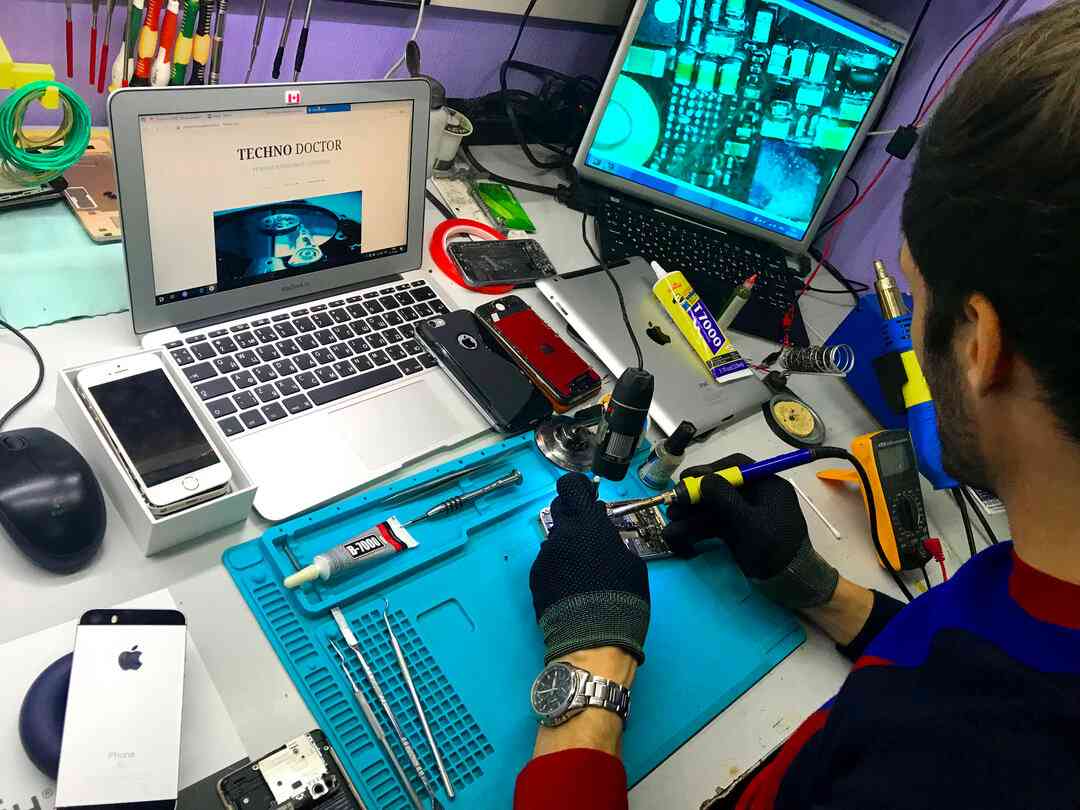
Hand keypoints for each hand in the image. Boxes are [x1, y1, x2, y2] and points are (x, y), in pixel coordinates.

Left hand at [530, 473, 649, 664]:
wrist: (593, 640)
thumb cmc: (623, 598)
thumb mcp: (633, 564)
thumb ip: (614, 542)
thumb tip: (603, 536)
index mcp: (587, 524)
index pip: (571, 486)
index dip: (579, 489)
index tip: (588, 498)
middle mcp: (560, 534)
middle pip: (560, 509)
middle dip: (573, 516)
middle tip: (589, 535)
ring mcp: (544, 557)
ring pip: (554, 541)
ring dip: (567, 547)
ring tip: (583, 573)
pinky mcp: (534, 579)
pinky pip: (548, 564)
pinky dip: (558, 569)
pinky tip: (571, 589)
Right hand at [662, 454, 838, 608]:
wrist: (788, 583)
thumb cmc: (775, 549)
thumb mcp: (751, 523)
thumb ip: (726, 500)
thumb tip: (702, 480)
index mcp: (767, 486)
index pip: (736, 468)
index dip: (711, 470)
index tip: (689, 478)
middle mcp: (755, 496)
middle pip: (720, 487)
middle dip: (695, 495)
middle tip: (673, 500)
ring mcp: (744, 514)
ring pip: (713, 507)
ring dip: (691, 513)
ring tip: (670, 519)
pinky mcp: (736, 531)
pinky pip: (713, 524)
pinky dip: (696, 528)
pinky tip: (678, 534)